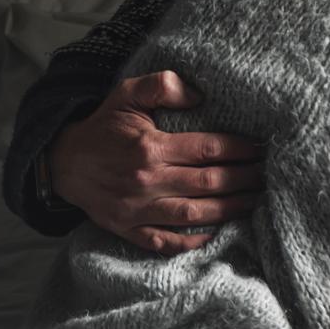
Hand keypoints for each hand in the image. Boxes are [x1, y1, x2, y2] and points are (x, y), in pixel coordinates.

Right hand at [48, 70, 263, 254]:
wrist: (61, 161)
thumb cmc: (102, 126)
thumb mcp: (126, 94)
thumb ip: (161, 86)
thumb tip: (198, 94)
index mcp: (150, 147)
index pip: (208, 149)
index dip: (240, 150)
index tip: (261, 148)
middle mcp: (146, 180)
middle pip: (208, 183)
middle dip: (244, 179)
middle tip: (268, 177)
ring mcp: (136, 209)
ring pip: (193, 214)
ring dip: (229, 210)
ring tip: (255, 202)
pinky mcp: (127, 229)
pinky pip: (164, 242)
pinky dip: (190, 242)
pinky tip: (215, 233)